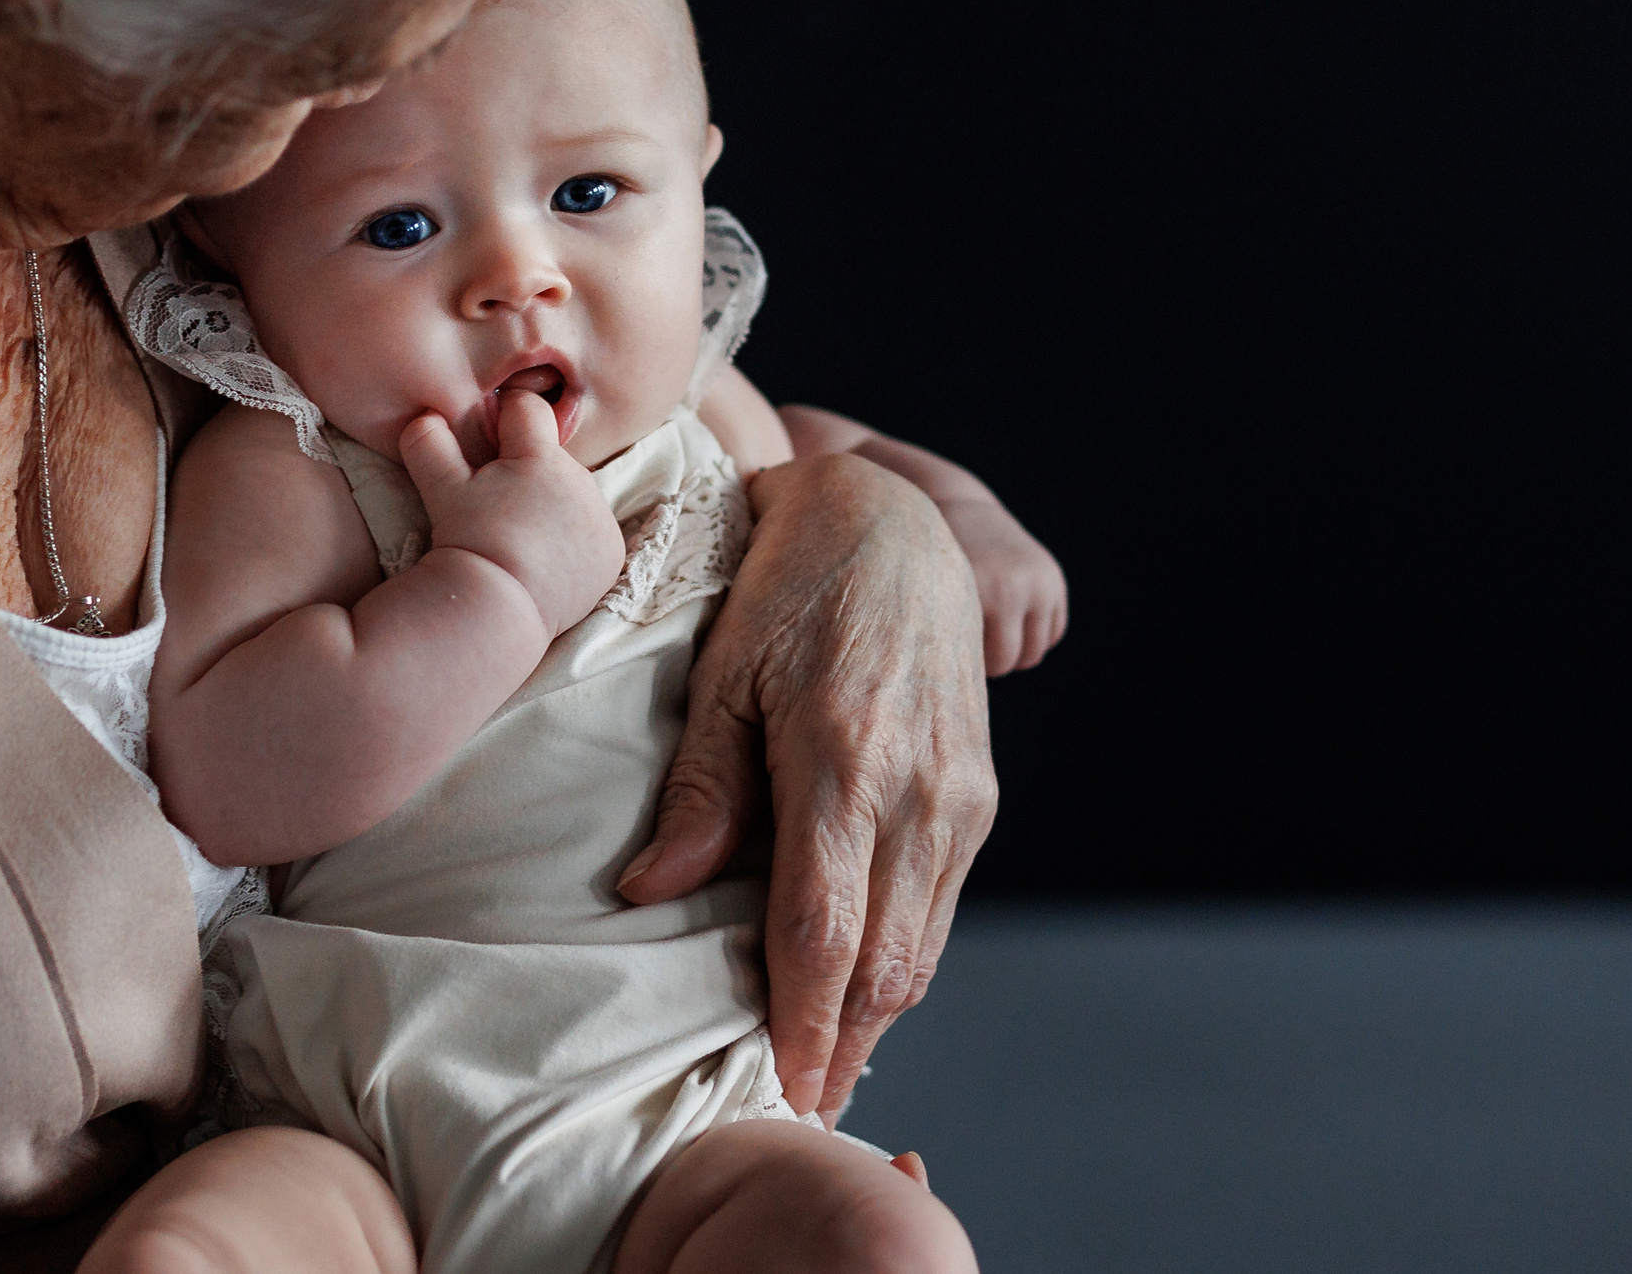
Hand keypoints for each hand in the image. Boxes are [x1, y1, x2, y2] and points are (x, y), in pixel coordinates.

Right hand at [400, 390, 624, 637]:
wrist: (500, 608)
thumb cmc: (469, 542)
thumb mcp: (442, 491)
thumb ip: (430, 445)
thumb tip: (423, 415)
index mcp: (541, 456)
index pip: (528, 410)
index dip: (505, 416)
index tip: (490, 435)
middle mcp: (581, 481)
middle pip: (552, 458)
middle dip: (528, 469)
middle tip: (498, 503)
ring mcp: (600, 519)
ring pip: (573, 495)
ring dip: (551, 504)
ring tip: (520, 535)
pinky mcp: (612, 554)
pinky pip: (591, 532)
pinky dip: (573, 539)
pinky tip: (546, 559)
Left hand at [617, 453, 994, 1121]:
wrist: (896, 521)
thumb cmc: (789, 582)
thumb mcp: (724, 668)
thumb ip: (700, 786)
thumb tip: (652, 890)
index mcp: (846, 756)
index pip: (823, 930)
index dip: (801, 1023)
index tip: (775, 1093)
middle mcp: (921, 787)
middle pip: (885, 961)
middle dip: (840, 1046)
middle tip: (792, 1110)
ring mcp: (963, 795)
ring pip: (923, 946)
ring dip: (875, 1016)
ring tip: (821, 1069)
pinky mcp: (979, 793)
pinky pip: (939, 905)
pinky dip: (903, 961)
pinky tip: (861, 991)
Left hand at [938, 494, 1067, 675]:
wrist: (959, 509)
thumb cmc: (932, 563)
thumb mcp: (930, 595)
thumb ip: (943, 636)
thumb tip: (952, 691)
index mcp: (980, 592)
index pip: (986, 663)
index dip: (967, 670)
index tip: (949, 662)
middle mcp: (1016, 587)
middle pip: (1011, 661)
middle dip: (990, 663)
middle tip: (967, 649)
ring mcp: (1041, 582)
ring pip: (1035, 652)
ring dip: (1013, 653)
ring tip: (985, 635)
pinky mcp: (1055, 579)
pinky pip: (1053, 633)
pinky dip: (1033, 636)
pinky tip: (1007, 620)